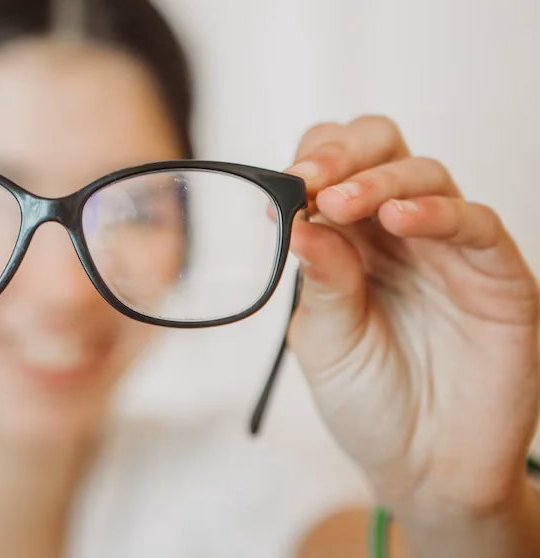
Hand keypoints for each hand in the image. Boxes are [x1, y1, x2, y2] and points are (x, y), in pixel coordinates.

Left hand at [285, 116, 539, 518]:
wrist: (422, 467)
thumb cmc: (367, 400)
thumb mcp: (323, 339)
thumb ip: (319, 280)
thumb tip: (297, 220)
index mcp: (349, 240)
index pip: (334, 169)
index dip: (311, 163)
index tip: (283, 185)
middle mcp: (399, 234)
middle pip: (381, 152)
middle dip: (344, 155)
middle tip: (311, 181)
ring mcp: (448, 249)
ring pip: (426, 175)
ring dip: (379, 180)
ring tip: (341, 203)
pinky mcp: (496, 275)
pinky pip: (475, 224)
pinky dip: (438, 212)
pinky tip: (401, 219)